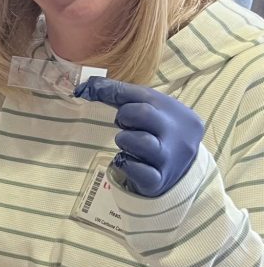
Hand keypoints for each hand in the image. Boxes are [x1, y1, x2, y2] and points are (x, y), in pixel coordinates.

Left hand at [75, 76, 203, 196]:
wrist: (178, 174)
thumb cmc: (157, 134)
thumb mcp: (150, 111)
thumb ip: (122, 95)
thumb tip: (86, 85)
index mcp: (179, 113)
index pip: (144, 95)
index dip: (115, 92)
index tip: (91, 90)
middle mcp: (179, 136)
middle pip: (144, 114)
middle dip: (125, 116)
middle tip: (124, 123)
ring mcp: (170, 160)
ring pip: (142, 142)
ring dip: (125, 139)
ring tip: (127, 142)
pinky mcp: (158, 181)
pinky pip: (137, 170)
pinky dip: (126, 164)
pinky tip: (127, 160)